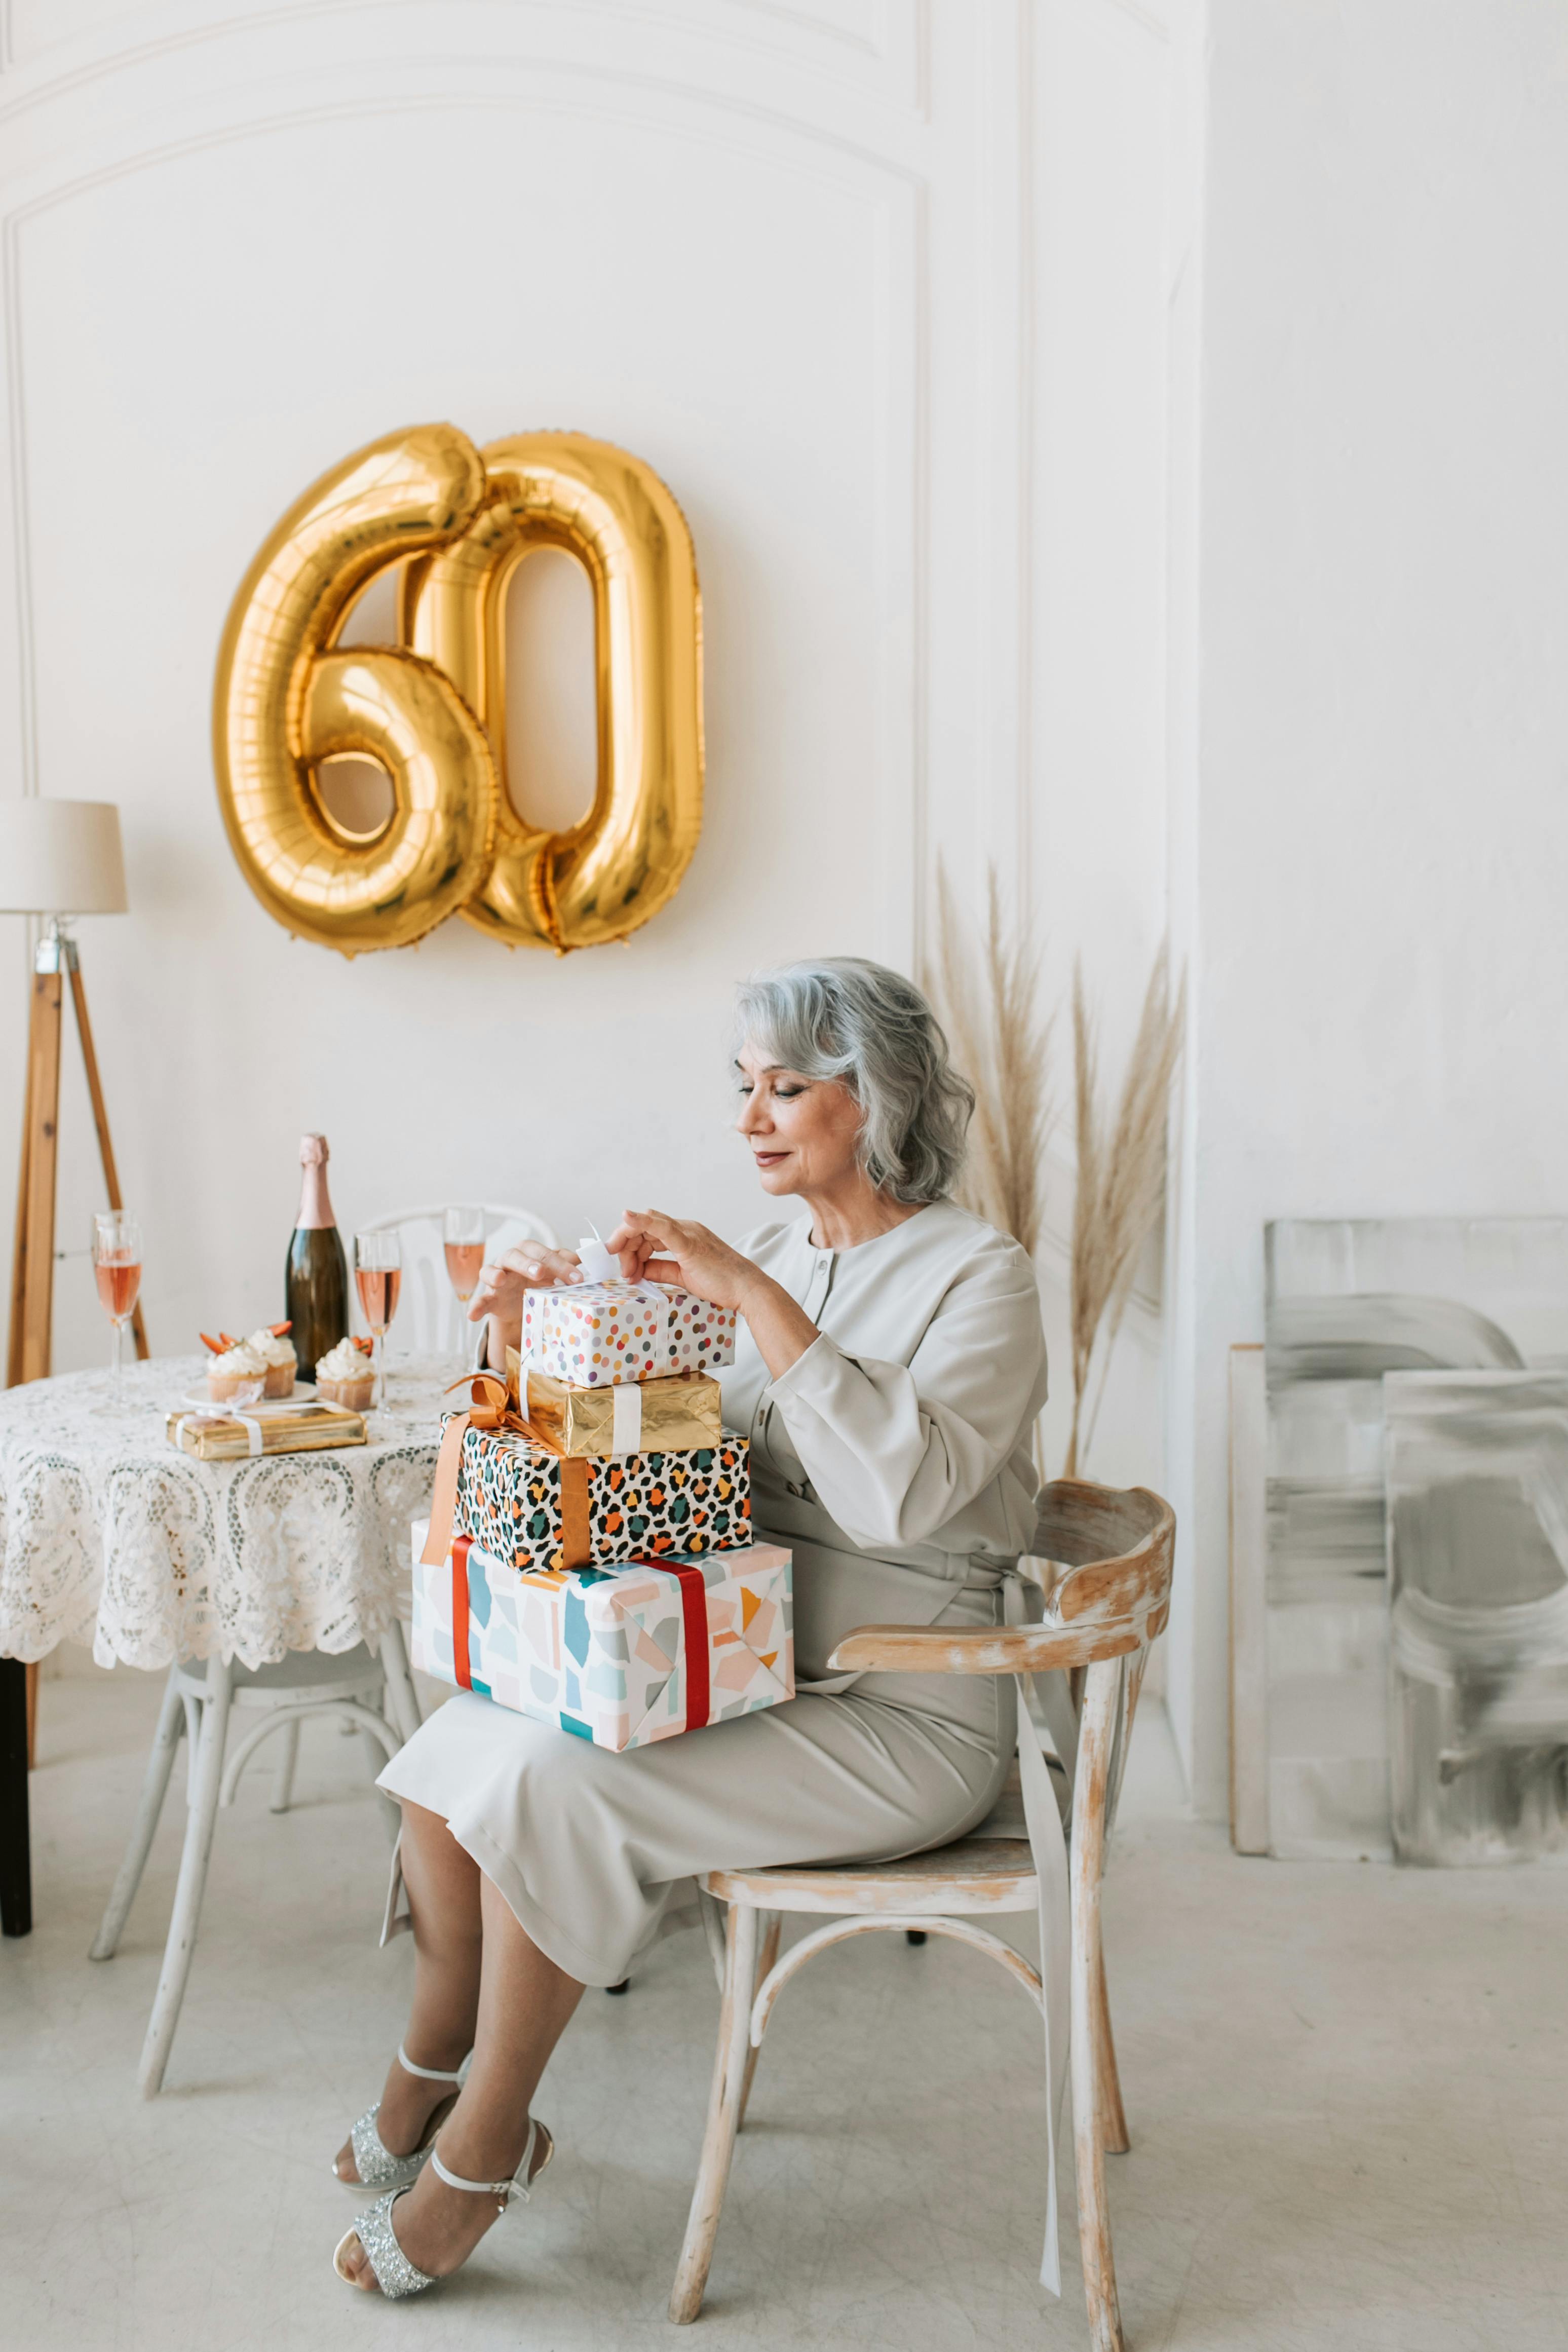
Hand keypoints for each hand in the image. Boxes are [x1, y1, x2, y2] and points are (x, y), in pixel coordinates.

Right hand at [466, 1245, 581, 1326]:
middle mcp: (510, 1261)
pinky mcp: (489, 1298)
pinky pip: (479, 1300)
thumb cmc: (539, 1283)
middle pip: (517, 1256)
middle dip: (529, 1263)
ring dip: (495, 1274)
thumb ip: (565, 1265)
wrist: (522, 1306)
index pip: (544, 1252)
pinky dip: (475, 1306)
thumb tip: (582, 1259)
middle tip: (541, 1272)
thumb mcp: (554, 1274)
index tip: (578, 1278)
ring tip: (501, 1279)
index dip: (561, 1264)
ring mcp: (496, 1279)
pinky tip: (472, 1315)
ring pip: (490, 1271)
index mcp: (529, 1252)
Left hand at [603, 1211, 761, 1313]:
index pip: (648, 1231)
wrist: (746, 1289)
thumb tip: (638, 1271)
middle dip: (626, 1246)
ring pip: (648, 1226)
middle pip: (644, 1227)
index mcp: (684, 1234)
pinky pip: (662, 1228)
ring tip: (629, 1272)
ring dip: (630, 1246)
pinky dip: (642, 1221)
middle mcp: (685, 1228)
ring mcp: (688, 1233)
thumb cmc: (722, 1282)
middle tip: (624, 1271)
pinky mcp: (690, 1243)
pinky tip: (626, 1218)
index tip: (625, 1268)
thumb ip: (660, 1270)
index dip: (631, 1247)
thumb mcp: (682, 1276)